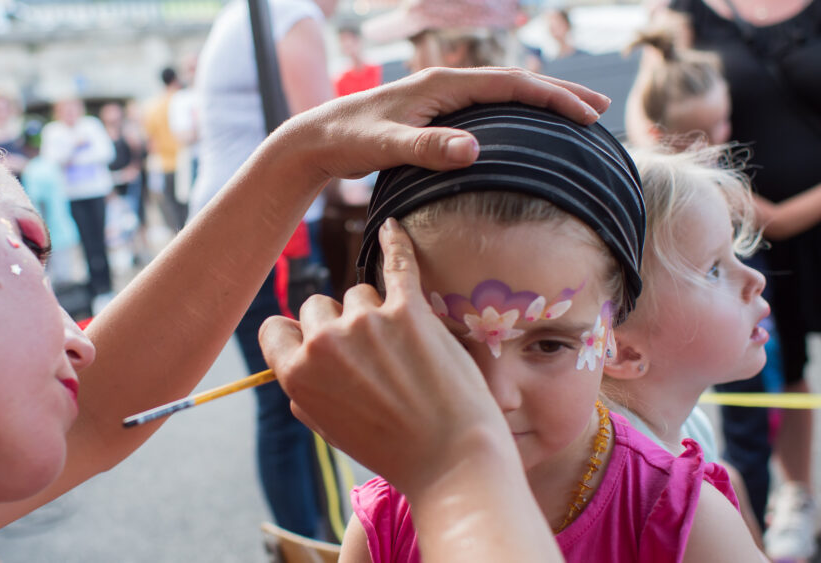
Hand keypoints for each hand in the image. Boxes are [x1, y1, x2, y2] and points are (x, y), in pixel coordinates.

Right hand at [259, 218, 514, 496]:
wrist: (452, 462)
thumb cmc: (392, 450)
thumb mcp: (330, 428)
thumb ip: (304, 391)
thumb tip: (293, 359)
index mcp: (296, 374)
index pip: (277, 328)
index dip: (298, 338)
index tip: (317, 346)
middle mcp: (325, 342)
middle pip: (319, 306)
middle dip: (341, 326)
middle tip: (375, 361)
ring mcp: (367, 322)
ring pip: (359, 293)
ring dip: (377, 313)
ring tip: (406, 354)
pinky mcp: (410, 310)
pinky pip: (397, 262)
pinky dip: (396, 242)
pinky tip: (393, 227)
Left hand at [276, 66, 610, 184]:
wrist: (317, 138)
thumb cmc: (349, 139)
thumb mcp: (386, 146)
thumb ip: (426, 148)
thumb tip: (473, 150)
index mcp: (442, 85)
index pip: (510, 85)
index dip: (551, 97)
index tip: (587, 112)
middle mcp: (445, 85)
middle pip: (514, 83)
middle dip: (558, 93)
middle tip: (599, 108)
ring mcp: (440, 98)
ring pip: (502, 94)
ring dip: (540, 103)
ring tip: (575, 115)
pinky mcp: (434, 114)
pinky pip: (486, 109)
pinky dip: (514, 116)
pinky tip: (524, 132)